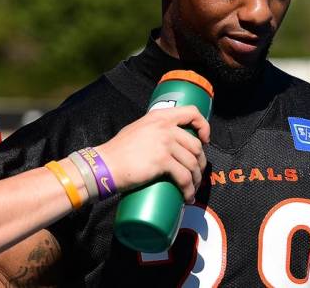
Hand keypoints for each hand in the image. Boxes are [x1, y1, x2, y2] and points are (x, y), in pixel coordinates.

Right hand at [94, 106, 209, 202]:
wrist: (105, 164)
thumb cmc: (117, 151)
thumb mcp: (137, 129)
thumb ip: (153, 130)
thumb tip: (166, 140)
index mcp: (159, 116)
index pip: (192, 112)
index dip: (204, 126)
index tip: (204, 140)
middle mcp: (165, 127)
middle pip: (196, 145)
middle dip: (200, 164)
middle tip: (195, 175)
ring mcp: (165, 143)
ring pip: (193, 163)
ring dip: (196, 180)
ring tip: (191, 190)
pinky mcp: (162, 161)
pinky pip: (184, 177)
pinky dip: (189, 190)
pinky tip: (187, 197)